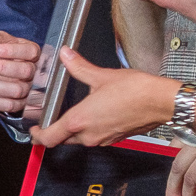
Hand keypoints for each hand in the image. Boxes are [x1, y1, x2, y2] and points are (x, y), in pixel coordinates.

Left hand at [0, 31, 42, 117]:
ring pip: (16, 90)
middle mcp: (35, 71)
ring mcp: (30, 89)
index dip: (12, 51)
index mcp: (33, 53)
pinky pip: (10, 106)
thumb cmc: (7, 53)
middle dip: (1, 67)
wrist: (10, 71)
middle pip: (25, 71)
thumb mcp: (1, 42)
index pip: (30, 51)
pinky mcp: (22, 104)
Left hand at [30, 49, 178, 148]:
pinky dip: (89, 129)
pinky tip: (94, 114)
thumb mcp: (101, 76)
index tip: (33, 129)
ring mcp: (103, 139)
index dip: (37, 136)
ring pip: (79, 140)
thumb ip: (79, 67)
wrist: (162, 102)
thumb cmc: (136, 91)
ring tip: (72, 113)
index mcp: (80, 121)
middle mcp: (89, 135)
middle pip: (62, 140)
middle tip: (49, 119)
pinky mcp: (115, 138)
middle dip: (54, 132)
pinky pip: (95, 137)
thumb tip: (66, 55)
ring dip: (72, 131)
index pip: (48, 138)